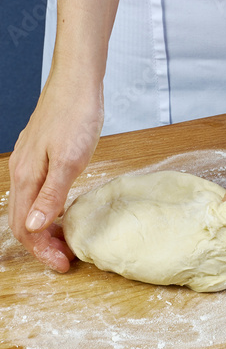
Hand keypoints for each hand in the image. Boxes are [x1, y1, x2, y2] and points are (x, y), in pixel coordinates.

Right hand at [8, 0, 119, 271]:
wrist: (78, 83)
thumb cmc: (76, 117)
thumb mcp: (69, 161)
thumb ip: (51, 195)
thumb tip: (35, 225)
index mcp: (26, 178)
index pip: (25, 227)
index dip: (42, 251)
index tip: (63, 265)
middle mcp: (23, 174)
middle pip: (25, 222)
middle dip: (44, 245)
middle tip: (67, 259)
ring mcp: (31, 166)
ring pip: (32, 209)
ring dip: (48, 231)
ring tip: (68, 243)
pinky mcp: (41, 159)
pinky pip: (39, 196)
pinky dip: (50, 213)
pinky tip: (65, 216)